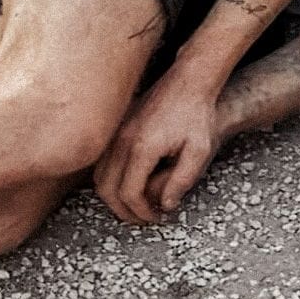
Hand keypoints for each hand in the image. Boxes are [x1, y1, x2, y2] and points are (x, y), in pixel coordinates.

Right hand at [94, 65, 224, 223]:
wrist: (190, 79)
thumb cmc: (197, 113)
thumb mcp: (199, 150)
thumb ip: (182, 180)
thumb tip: (166, 205)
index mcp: (142, 147)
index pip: (129, 192)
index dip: (140, 212)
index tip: (156, 218)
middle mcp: (122, 140)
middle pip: (107, 188)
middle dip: (123, 210)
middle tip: (142, 219)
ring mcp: (117, 131)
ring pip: (100, 175)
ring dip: (114, 196)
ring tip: (137, 205)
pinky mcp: (118, 126)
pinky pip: (103, 160)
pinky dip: (111, 178)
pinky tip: (131, 182)